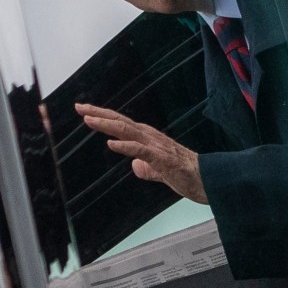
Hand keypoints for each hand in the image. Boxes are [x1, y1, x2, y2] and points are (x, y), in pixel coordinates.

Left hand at [75, 102, 206, 203]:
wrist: (208, 180)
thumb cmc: (185, 174)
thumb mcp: (159, 172)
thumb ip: (146, 168)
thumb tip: (135, 166)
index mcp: (148, 139)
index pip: (121, 124)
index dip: (103, 116)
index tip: (84, 111)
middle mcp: (150, 137)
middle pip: (121, 122)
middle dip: (99, 114)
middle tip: (79, 106)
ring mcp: (157, 147)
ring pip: (128, 131)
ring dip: (107, 125)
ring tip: (88, 120)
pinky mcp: (163, 159)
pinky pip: (141, 151)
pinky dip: (125, 146)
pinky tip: (111, 145)